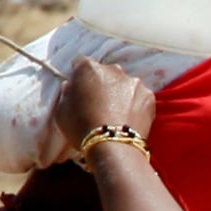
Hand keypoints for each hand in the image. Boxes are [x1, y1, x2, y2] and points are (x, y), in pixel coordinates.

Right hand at [41, 56, 155, 166]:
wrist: (113, 147)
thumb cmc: (81, 129)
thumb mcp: (61, 112)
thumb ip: (66, 94)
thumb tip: (71, 86)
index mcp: (89, 68)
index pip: (81, 63)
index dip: (79, 76)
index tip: (79, 88)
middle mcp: (113, 70)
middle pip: (105, 73)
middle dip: (101, 84)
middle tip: (98, 104)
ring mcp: (134, 82)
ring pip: (124, 85)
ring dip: (119, 94)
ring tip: (115, 115)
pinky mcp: (149, 96)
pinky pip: (139, 97)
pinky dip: (135, 105)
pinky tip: (128, 120)